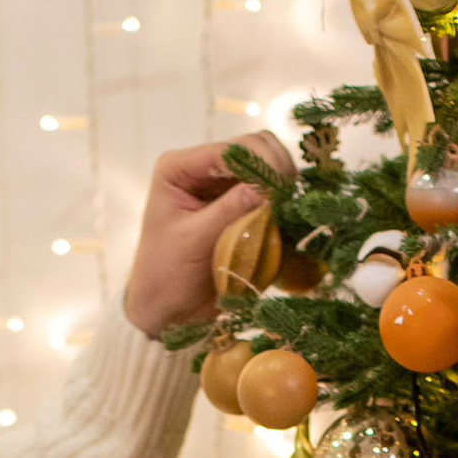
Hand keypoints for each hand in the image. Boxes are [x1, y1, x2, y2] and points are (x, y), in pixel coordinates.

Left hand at [121, 134, 300, 337]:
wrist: (165, 309)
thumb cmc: (166, 276)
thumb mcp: (195, 241)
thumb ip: (229, 211)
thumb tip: (268, 188)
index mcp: (180, 168)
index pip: (230, 150)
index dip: (261, 163)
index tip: (282, 189)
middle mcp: (202, 168)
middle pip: (255, 148)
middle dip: (276, 169)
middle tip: (291, 199)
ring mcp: (223, 185)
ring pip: (267, 165)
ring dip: (283, 183)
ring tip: (291, 208)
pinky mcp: (239, 204)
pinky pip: (269, 191)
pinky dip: (282, 200)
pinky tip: (288, 214)